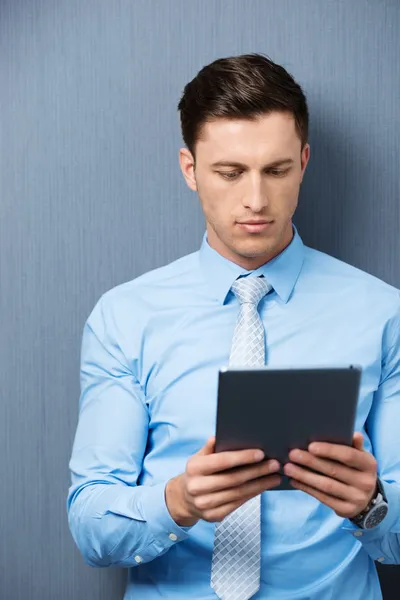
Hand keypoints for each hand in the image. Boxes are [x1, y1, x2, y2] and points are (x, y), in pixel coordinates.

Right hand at [165, 437, 280, 525]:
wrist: (184, 498)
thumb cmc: (197, 472)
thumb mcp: (199, 457)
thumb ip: (210, 447)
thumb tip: (219, 436)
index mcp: (194, 468)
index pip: (222, 461)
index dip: (242, 457)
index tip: (261, 453)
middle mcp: (197, 487)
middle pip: (234, 479)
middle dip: (257, 471)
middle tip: (275, 465)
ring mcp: (205, 504)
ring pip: (238, 493)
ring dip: (260, 485)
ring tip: (275, 476)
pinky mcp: (213, 516)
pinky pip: (238, 504)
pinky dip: (252, 494)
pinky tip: (263, 487)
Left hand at [283, 432, 377, 518]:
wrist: (367, 499)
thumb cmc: (356, 470)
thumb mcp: (360, 457)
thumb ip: (354, 446)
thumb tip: (355, 435)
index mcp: (368, 464)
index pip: (348, 456)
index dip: (329, 451)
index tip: (310, 446)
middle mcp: (365, 482)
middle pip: (333, 470)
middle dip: (310, 462)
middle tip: (292, 454)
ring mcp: (356, 498)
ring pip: (326, 486)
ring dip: (304, 476)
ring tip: (288, 468)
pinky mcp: (346, 510)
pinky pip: (323, 498)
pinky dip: (306, 488)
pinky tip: (294, 480)